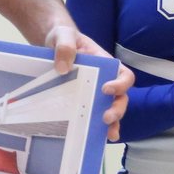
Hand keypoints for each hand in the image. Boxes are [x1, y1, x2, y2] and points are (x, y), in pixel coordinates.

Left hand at [44, 25, 133, 141]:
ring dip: (113, 122)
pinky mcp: (81, 99)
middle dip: (118, 108)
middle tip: (107, 117)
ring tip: (109, 135)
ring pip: (110, 108)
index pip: (123, 75)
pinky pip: (92, 113)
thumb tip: (63, 68)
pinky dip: (96, 126)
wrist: (51, 43)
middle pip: (121, 97)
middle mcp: (103, 79)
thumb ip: (65, 46)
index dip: (120, 84)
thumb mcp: (62, 36)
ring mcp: (93, 91)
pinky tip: (94, 137)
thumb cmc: (62, 37)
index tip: (106, 89)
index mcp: (104, 63)